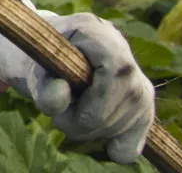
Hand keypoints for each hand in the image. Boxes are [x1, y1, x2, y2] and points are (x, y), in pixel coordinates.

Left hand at [0, 0, 155, 164]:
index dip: (86, 104)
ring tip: (73, 114)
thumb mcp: (35, 72)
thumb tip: (61, 96)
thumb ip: (44, 87)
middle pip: (118, 106)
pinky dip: (116, 147)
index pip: (113, 75)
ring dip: (92, 131)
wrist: (52, 62)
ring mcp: (141, 82)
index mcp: (100, 33)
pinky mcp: (145, 105)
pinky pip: (135, 143)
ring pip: (126, 125)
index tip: (60, 110)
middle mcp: (127, 55)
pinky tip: (98, 134)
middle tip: (59, 116)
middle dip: (82, 123)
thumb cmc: (43, 65)